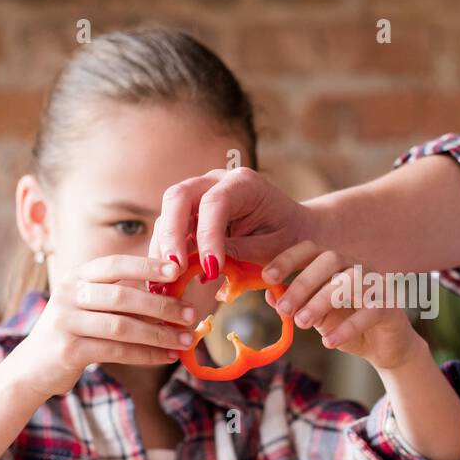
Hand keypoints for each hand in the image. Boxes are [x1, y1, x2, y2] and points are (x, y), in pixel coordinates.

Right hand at [8, 254, 198, 398]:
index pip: (114, 264)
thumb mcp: (89, 306)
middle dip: (161, 306)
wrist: (33, 367)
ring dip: (159, 334)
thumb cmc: (74, 332)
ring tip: (184, 339)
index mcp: (76, 277)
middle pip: (122, 296)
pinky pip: (117, 351)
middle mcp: (68, 295)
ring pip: (122, 327)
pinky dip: (146, 354)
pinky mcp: (69, 350)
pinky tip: (166, 357)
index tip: (176, 270)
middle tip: (189, 314)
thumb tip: (171, 297)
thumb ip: (119, 297)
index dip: (146, 265)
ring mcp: (66, 322)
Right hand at [153, 167, 312, 274]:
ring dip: (164, 246)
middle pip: (178, 197)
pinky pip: (170, 229)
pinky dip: (167, 252)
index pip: (214, 203)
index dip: (208, 236)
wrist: (294, 229)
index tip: (211, 269)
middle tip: (175, 269)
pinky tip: (169, 276)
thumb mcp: (272, 248)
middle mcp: (216, 181)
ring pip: (168, 213)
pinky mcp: (190, 213)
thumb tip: (206, 266)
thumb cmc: (288, 237)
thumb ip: (241, 252)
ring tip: (168, 278)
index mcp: (243, 183)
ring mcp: (200, 194)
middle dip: (172, 235)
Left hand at [262, 241, 424, 371]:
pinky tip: (328, 342)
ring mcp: (375, 283)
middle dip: (303, 283)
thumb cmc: (345, 324)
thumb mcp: (314, 316)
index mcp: (334, 264)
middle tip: (284, 309)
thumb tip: (269, 295)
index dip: (288, 259)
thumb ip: (296, 304)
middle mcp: (355, 267)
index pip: (310, 249)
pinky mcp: (389, 305)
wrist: (382, 347)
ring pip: (350, 282)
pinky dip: (347, 327)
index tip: (266, 277)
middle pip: (330, 260)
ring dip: (322, 301)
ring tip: (303, 323)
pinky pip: (369, 311)